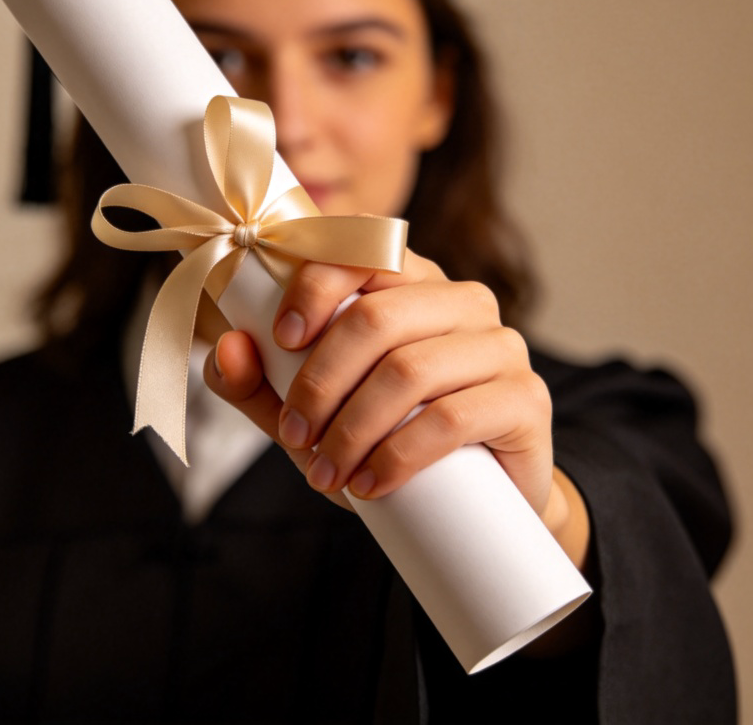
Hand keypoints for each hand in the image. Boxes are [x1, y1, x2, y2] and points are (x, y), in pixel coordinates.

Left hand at [204, 248, 590, 567]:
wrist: (475, 502)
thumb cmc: (385, 436)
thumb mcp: (312, 408)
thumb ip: (261, 380)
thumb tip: (226, 348)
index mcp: (410, 279)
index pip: (360, 250)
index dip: (314, 288)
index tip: (280, 341)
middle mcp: (460, 298)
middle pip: (377, 317)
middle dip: (320, 382)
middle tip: (294, 436)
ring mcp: (500, 344)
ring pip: (410, 369)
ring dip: (352, 428)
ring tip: (324, 474)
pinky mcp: (526, 397)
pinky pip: (454, 418)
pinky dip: (396, 455)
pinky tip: (369, 485)